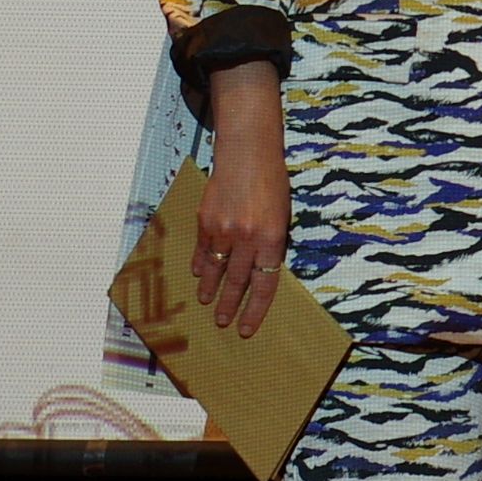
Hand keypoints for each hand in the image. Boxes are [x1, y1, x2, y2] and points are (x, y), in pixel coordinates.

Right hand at [196, 64, 290, 337]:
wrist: (247, 154)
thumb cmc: (273, 183)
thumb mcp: (282, 214)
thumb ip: (271, 243)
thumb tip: (260, 271)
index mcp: (271, 238)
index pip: (264, 283)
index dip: (255, 308)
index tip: (247, 327)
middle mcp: (246, 238)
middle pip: (237, 281)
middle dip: (230, 306)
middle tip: (224, 323)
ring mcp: (223, 230)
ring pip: (215, 269)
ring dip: (211, 289)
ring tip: (208, 304)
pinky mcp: (206, 220)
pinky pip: (202, 249)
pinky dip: (200, 264)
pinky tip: (199, 275)